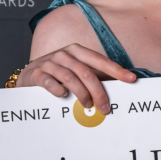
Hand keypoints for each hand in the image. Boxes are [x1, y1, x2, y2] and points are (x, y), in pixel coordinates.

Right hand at [15, 44, 135, 112]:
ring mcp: (49, 62)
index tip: (131, 79)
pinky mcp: (37, 73)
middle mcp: (64, 54)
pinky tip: (64, 96)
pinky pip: (50, 82)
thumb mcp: (76, 72)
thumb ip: (93, 77)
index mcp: (77, 51)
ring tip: (87, 106)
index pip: (100, 60)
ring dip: (81, 94)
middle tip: (105, 108)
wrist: (29, 75)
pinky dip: (59, 90)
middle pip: (86, 72)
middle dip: (98, 91)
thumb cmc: (58, 74)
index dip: (116, 69)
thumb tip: (118, 86)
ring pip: (70, 77)